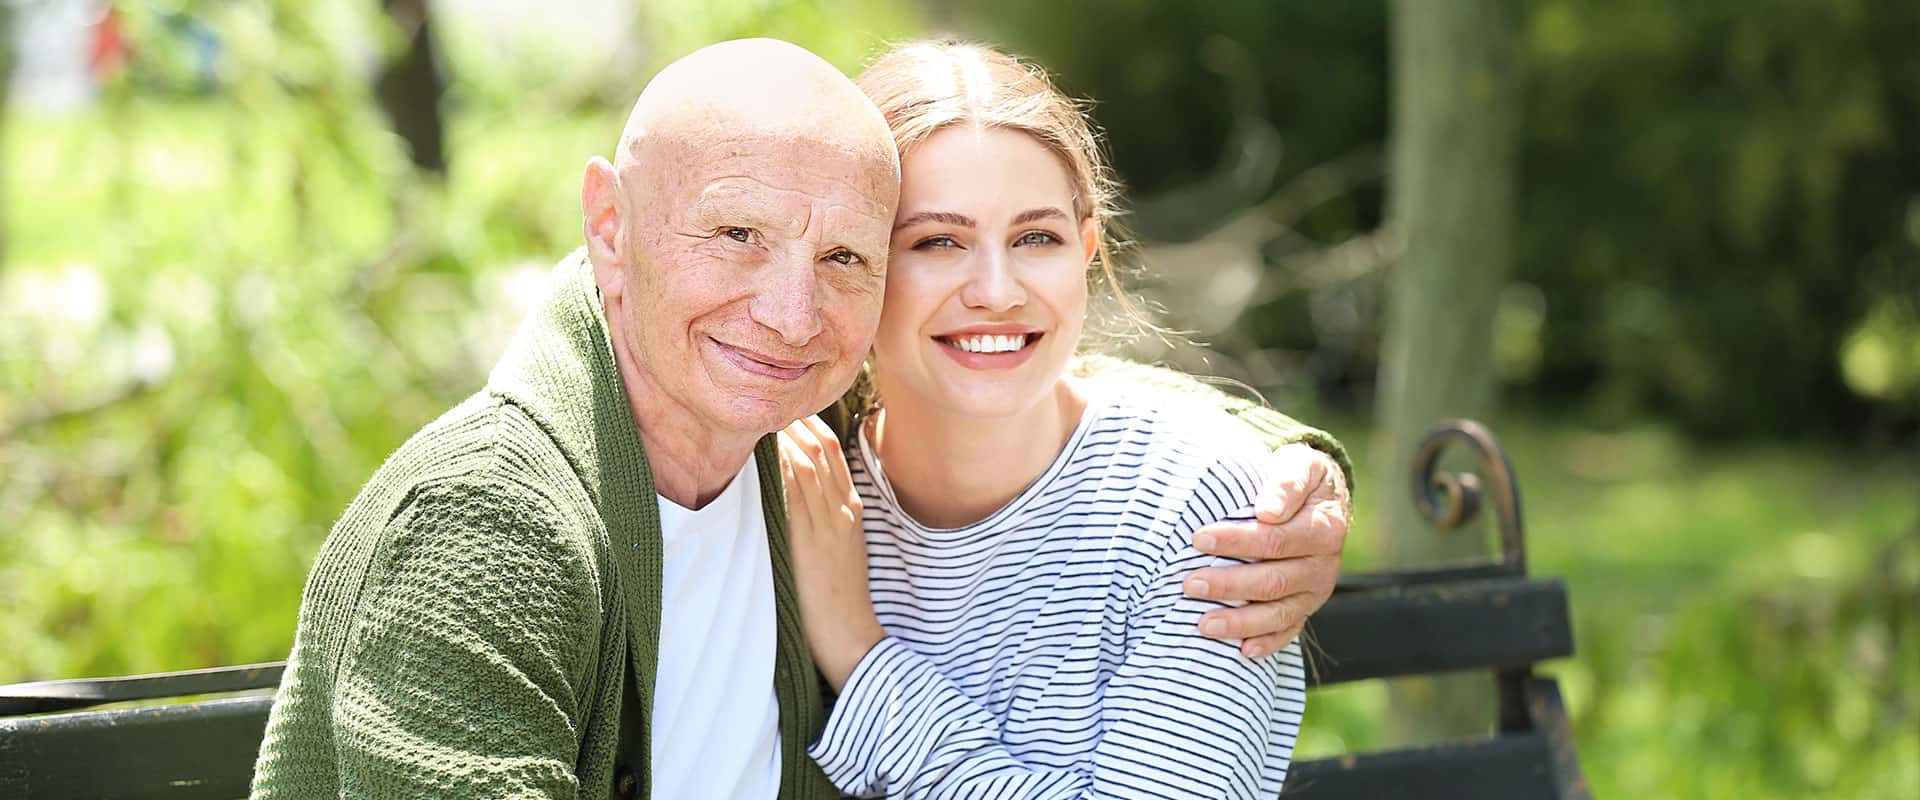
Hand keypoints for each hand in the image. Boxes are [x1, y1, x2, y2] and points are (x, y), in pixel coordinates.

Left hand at [778, 415, 886, 690]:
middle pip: (821, 448)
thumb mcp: (841, 548)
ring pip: (809, 463)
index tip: (782, 411)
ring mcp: (829, 522)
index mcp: (852, 508)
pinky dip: (783, 466)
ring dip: (784, 437)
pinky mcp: (812, 539)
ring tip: (757, 419)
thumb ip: (824, 518)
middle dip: (793, 422)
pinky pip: (797, 492)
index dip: (808, 424)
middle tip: (764, 404)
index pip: (832, 451)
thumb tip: (794, 492)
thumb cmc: (837, 595)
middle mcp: (844, 508)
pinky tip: (764, 453)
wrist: (848, 633)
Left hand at [1186, 443, 1350, 657]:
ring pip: (1279, 613)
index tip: (1198, 538)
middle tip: (1189, 584)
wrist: (1320, 494)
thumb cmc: (1297, 476)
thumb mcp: (1299, 463)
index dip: (1237, 542)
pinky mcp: (1306, 607)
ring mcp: (1315, 590)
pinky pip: (1289, 631)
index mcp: (1324, 527)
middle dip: (1229, 585)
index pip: (1276, 540)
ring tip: (1203, 624)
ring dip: (1240, 621)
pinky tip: (1242, 650)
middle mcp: (1323, 564)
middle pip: (1274, 581)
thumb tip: (1268, 510)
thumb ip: (1286, 482)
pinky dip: (1267, 643)